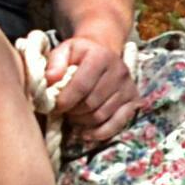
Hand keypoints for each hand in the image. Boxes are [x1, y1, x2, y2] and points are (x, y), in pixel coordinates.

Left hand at [38, 18, 134, 143]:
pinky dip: (100, 132)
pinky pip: (118, 124)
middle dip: (73, 112)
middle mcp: (118, 72)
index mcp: (100, 57)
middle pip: (91, 104)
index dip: (65, 101)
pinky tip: (86, 133)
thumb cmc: (80, 54)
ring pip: (101, 116)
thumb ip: (55, 63)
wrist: (103, 52)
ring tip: (73, 115)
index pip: (81, 86)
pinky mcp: (133, 100)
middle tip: (63, 111)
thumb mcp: (65, 51)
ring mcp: (128, 87)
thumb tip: (50, 79)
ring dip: (83, 121)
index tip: (55, 106)